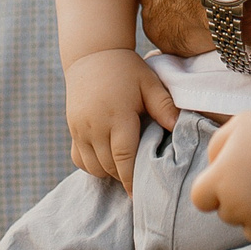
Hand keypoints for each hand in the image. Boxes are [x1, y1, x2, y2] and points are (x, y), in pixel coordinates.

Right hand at [67, 49, 174, 190]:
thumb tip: (178, 128)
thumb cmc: (126, 69)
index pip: (124, 157)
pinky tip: (107, 160)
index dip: (132, 179)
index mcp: (117, 116)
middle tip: (142, 181)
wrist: (91, 55)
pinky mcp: (72, 129)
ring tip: (126, 169)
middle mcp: (95, 125)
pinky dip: (93, 166)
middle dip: (125, 177)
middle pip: (109, 166)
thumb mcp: (149, 83)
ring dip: (109, 173)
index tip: (141, 194)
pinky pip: (79, 159)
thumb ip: (163, 106)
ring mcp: (80, 129)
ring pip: (93, 166)